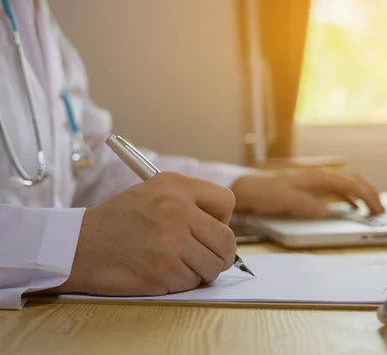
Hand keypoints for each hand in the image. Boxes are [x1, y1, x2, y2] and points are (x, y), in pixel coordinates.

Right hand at [56, 172, 236, 295]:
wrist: (79, 246)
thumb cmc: (118, 221)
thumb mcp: (152, 192)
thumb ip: (188, 201)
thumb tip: (221, 224)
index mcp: (176, 186)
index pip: (226, 201)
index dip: (222, 219)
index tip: (211, 228)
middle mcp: (178, 210)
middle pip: (226, 239)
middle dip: (221, 253)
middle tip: (207, 256)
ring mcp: (173, 241)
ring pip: (214, 264)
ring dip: (203, 270)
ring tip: (182, 264)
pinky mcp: (165, 269)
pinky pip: (193, 281)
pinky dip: (184, 282)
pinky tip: (164, 272)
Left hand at [231, 169, 384, 217]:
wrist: (250, 189)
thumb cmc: (266, 194)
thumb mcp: (284, 202)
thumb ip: (306, 206)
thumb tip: (327, 212)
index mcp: (317, 178)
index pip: (350, 184)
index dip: (367, 196)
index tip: (377, 210)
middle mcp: (320, 176)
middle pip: (354, 180)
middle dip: (371, 193)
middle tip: (381, 211)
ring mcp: (317, 180)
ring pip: (348, 182)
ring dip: (363, 193)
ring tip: (373, 208)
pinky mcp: (313, 186)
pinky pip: (339, 188)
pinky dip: (351, 195)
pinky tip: (352, 206)